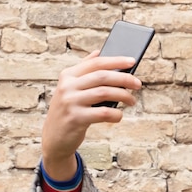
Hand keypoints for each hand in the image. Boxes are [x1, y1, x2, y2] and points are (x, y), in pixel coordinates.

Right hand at [41, 51, 141, 180]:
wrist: (54, 138)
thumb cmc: (68, 111)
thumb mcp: (71, 89)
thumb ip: (83, 71)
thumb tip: (98, 52)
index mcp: (68, 75)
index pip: (96, 63)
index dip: (115, 61)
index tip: (132, 61)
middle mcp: (68, 86)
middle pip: (102, 76)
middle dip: (124, 78)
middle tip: (138, 84)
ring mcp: (71, 102)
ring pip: (105, 93)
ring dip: (123, 96)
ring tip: (132, 101)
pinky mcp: (76, 119)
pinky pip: (103, 113)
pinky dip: (116, 114)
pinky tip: (119, 116)